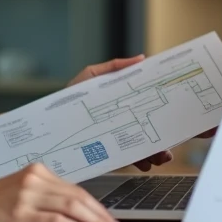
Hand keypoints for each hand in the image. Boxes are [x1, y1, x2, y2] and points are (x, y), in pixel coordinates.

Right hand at [0, 163, 124, 221]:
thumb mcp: (22, 194)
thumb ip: (46, 199)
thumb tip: (78, 218)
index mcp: (38, 171)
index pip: (76, 189)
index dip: (96, 206)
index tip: (110, 219)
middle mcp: (36, 178)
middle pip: (78, 196)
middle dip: (101, 214)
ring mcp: (28, 194)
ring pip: (71, 206)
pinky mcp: (20, 211)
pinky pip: (56, 220)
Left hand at [68, 55, 164, 171]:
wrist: (48, 127)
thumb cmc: (68, 98)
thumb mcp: (90, 77)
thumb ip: (113, 67)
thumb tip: (140, 58)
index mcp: (121, 102)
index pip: (145, 103)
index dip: (160, 106)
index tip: (173, 110)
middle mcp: (122, 120)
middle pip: (148, 128)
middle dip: (163, 137)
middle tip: (170, 143)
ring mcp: (116, 138)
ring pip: (142, 146)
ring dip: (156, 152)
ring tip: (161, 156)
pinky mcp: (108, 152)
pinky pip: (129, 158)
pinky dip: (140, 162)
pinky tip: (145, 163)